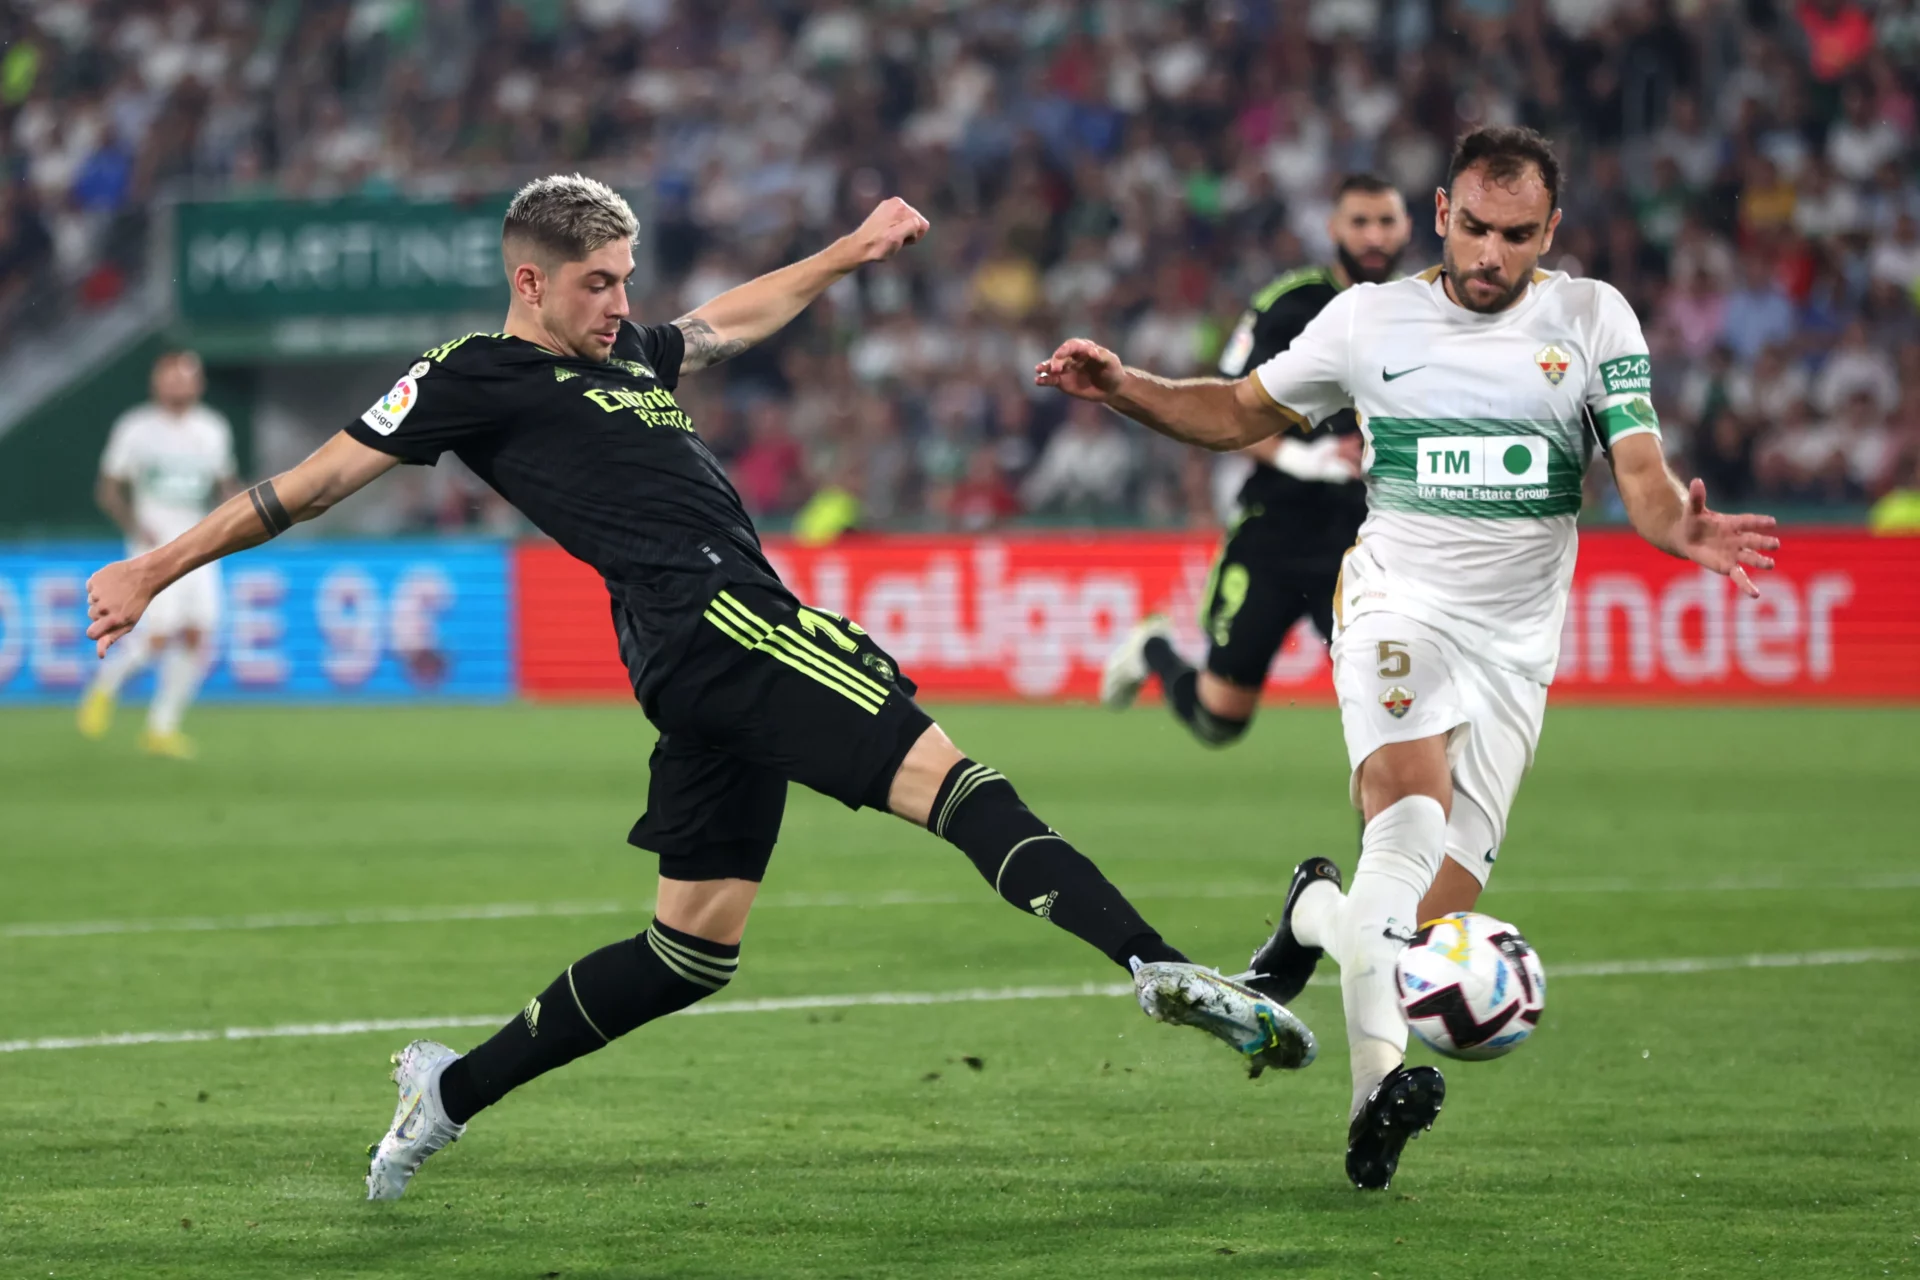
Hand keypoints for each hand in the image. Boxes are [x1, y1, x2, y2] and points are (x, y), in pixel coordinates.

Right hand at [85, 556, 157, 655]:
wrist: (144, 575)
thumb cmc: (137, 603)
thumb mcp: (129, 622)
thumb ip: (112, 638)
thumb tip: (100, 655)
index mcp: (114, 619)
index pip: (91, 634)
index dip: (95, 632)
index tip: (101, 627)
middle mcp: (104, 607)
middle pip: (91, 616)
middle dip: (101, 613)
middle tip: (117, 605)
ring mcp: (97, 593)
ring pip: (90, 601)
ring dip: (100, 598)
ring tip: (117, 593)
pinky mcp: (94, 580)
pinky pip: (90, 588)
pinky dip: (98, 586)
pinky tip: (112, 583)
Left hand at [847, 198, 928, 264]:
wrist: (859, 246)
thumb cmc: (878, 246)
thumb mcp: (896, 238)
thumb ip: (911, 226)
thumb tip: (918, 221)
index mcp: (901, 207)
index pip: (923, 224)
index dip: (915, 236)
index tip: (902, 240)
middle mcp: (897, 201)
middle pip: (917, 220)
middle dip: (910, 232)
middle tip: (895, 240)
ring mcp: (891, 204)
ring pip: (910, 221)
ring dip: (904, 231)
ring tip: (890, 237)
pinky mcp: (885, 209)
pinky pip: (901, 220)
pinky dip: (897, 228)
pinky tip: (887, 233)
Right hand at [1034, 339, 1125, 402]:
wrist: (1111, 388)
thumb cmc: (1113, 371)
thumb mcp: (1112, 362)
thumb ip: (1103, 356)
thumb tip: (1092, 352)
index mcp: (1083, 348)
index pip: (1072, 345)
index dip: (1066, 349)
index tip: (1060, 355)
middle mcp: (1072, 356)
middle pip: (1060, 356)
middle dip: (1056, 361)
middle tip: (1056, 369)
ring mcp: (1066, 369)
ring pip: (1052, 366)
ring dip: (1045, 367)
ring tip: (1039, 370)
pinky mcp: (1062, 381)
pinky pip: (1051, 379)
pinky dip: (1044, 379)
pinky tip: (1038, 381)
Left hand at [1674, 477, 1778, 597]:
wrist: (1687, 537)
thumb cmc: (1694, 521)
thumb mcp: (1693, 510)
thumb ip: (1697, 498)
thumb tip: (1696, 481)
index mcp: (1731, 523)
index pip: (1748, 521)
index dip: (1759, 522)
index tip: (1772, 522)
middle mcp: (1737, 538)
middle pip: (1752, 540)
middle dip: (1763, 542)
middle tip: (1775, 544)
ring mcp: (1734, 553)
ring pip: (1750, 557)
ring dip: (1760, 561)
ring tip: (1770, 565)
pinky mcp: (1728, 566)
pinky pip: (1739, 577)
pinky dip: (1747, 586)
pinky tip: (1756, 595)